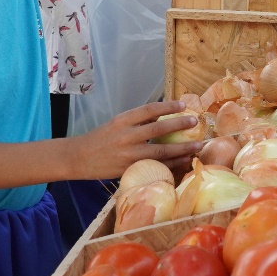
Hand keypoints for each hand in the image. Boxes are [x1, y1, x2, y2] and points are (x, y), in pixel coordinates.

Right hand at [77, 101, 202, 179]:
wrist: (79, 158)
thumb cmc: (101, 138)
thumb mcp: (117, 123)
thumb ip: (138, 120)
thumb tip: (163, 114)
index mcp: (122, 120)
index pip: (149, 110)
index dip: (168, 107)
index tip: (183, 105)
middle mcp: (126, 136)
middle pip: (158, 130)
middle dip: (180, 126)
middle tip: (195, 123)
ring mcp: (128, 155)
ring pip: (161, 152)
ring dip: (182, 149)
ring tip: (198, 146)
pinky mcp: (130, 170)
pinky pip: (155, 166)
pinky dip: (172, 164)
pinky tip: (184, 161)